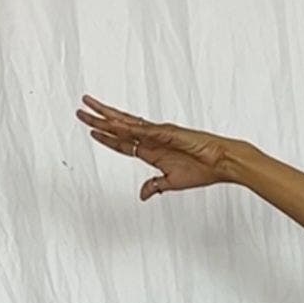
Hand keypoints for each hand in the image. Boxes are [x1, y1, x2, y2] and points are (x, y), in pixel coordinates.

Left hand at [74, 95, 246, 199]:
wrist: (223, 163)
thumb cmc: (203, 170)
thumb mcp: (172, 183)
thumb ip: (155, 186)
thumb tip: (143, 195)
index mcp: (153, 151)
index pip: (123, 143)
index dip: (105, 138)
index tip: (91, 131)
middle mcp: (152, 139)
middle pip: (119, 128)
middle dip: (98, 120)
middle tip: (80, 111)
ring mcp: (159, 133)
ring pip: (126, 123)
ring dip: (106, 116)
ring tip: (89, 106)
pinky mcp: (169, 132)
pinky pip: (144, 130)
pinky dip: (128, 127)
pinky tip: (113, 123)